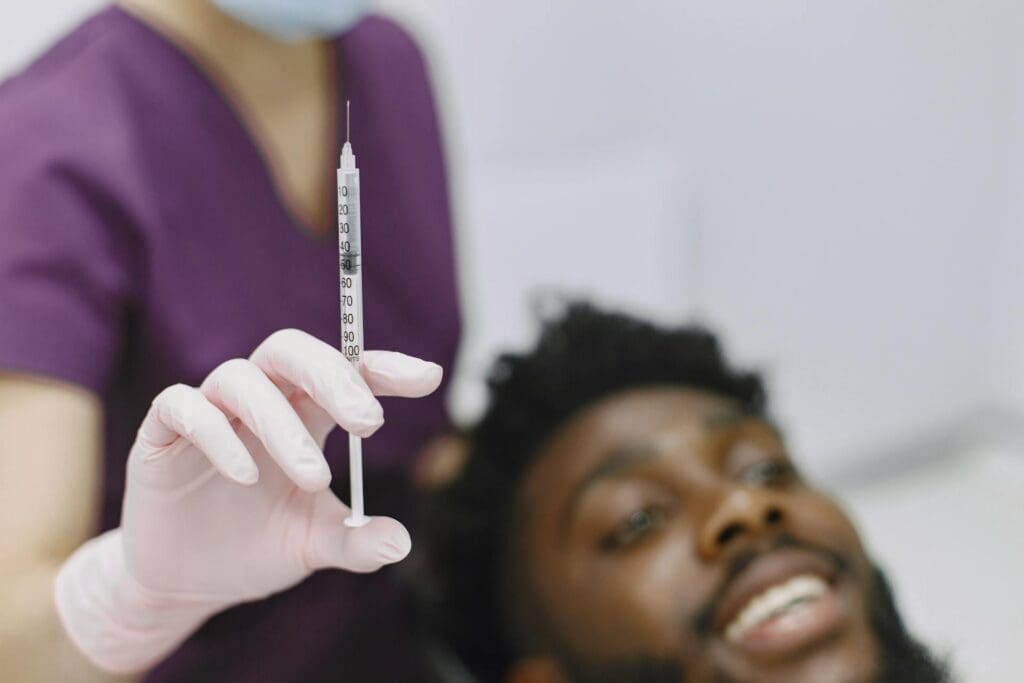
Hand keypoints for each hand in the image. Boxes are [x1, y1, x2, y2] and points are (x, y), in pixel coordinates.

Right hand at [55, 329, 442, 672]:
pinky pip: (183, 406)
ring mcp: (211, 411)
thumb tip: (402, 545)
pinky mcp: (161, 434)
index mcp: (304, 414)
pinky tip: (244, 475)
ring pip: (241, 378)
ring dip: (281, 422)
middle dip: (335, 377)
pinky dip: (215, 433)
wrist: (186, 580)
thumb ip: (356, 542)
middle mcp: (260, 401)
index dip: (385, 367)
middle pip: (292, 352)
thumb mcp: (312, 545)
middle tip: (369, 422)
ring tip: (314, 477)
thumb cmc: (255, 546)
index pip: (347, 372)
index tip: (429, 378)